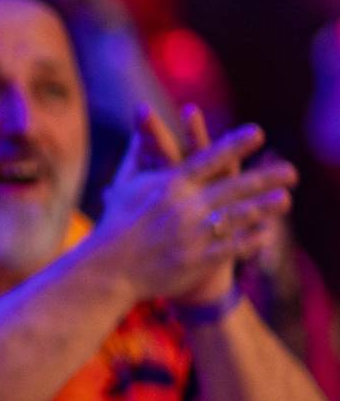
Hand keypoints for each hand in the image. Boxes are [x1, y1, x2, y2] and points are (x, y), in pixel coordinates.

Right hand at [97, 104, 295, 305]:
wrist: (108, 271)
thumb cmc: (115, 225)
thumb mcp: (124, 186)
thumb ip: (136, 156)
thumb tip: (140, 129)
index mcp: (168, 186)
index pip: (207, 160)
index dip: (234, 145)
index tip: (257, 133)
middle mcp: (183, 207)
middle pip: (233, 187)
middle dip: (265, 178)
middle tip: (292, 171)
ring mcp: (191, 234)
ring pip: (237, 216)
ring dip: (264, 207)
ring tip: (286, 199)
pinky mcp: (196, 259)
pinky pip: (232, 247)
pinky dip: (252, 240)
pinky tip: (267, 233)